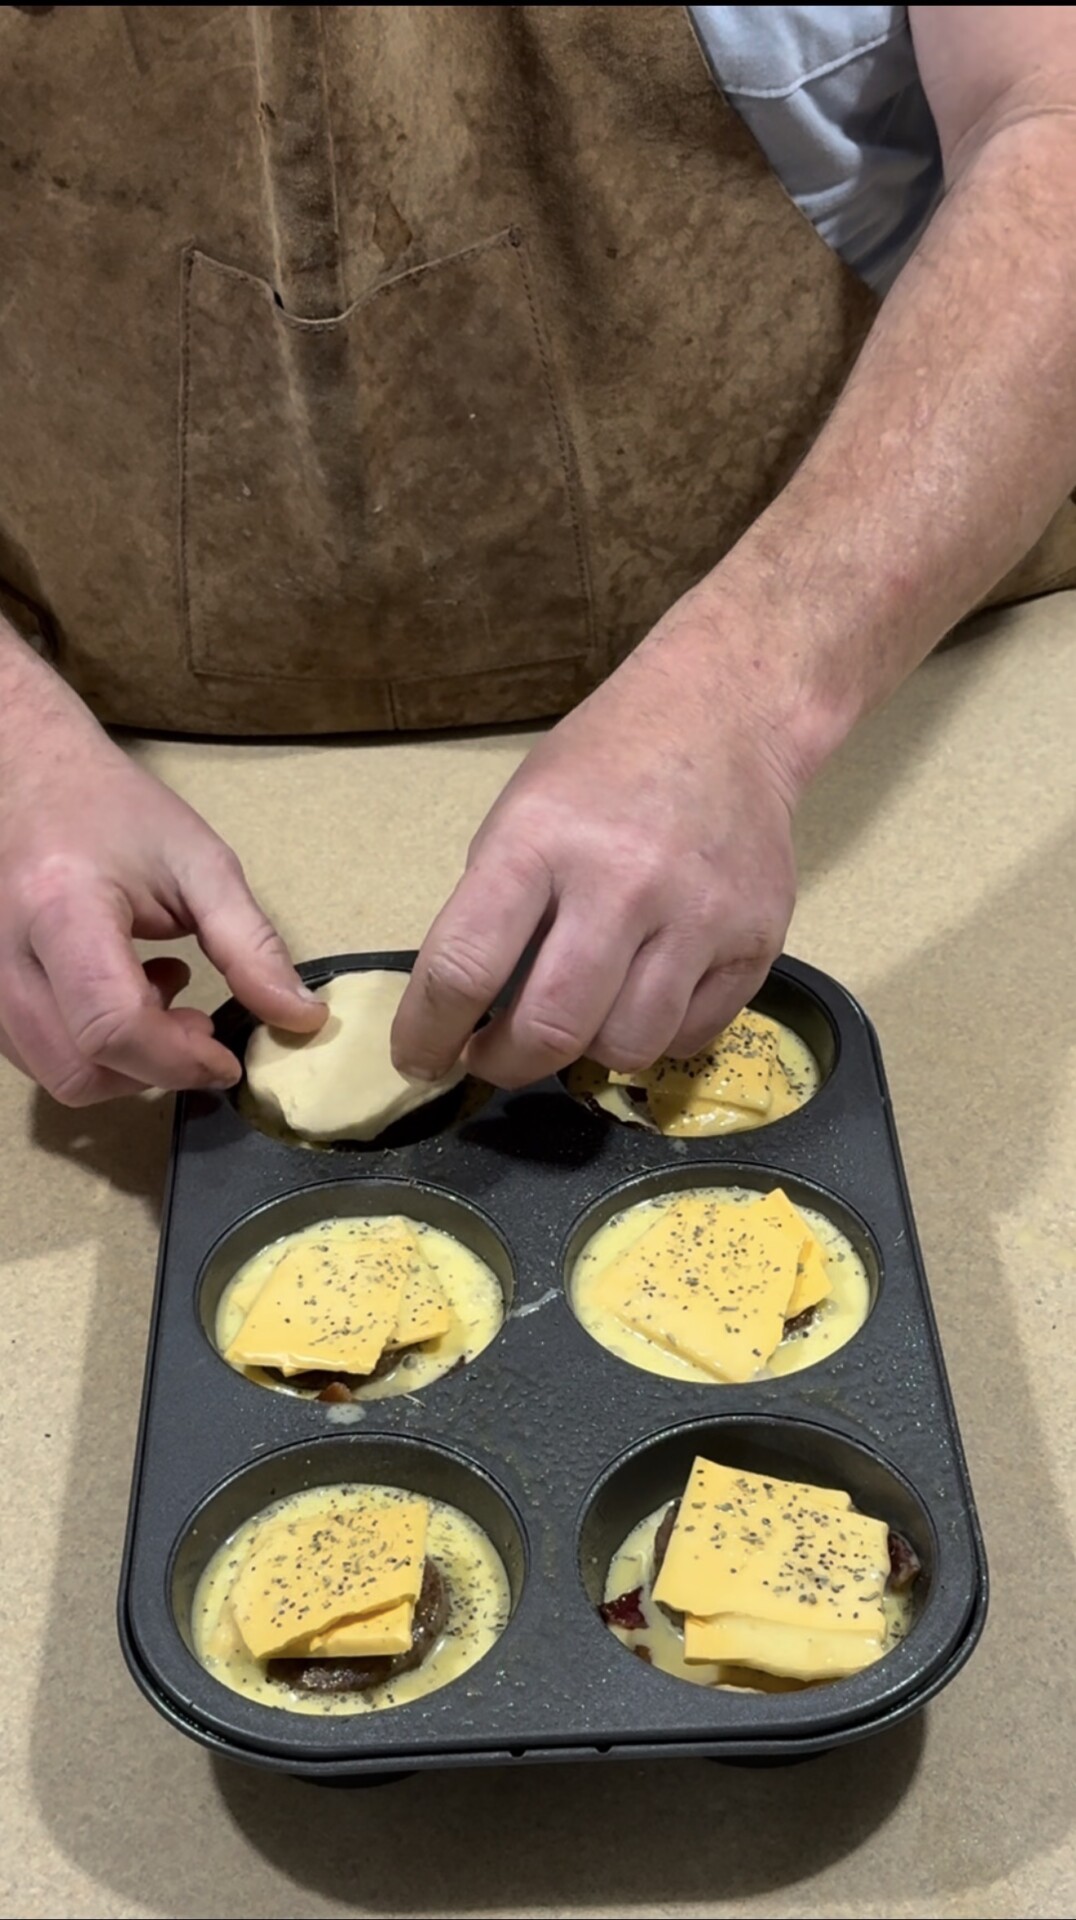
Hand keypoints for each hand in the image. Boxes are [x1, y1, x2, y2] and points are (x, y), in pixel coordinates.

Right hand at [0, 643, 323, 1104]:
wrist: (28, 774)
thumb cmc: (112, 809)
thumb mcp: (199, 862)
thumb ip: (250, 944)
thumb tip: (300, 1018)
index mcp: (62, 909)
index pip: (112, 1025)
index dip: (178, 1060)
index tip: (225, 1056)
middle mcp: (7, 951)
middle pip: (79, 1069)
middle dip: (154, 1069)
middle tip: (198, 1024)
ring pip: (56, 1074)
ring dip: (125, 1063)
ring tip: (161, 995)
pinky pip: (38, 1055)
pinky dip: (92, 1050)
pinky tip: (124, 992)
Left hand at [392, 589, 804, 1088]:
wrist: (724, 718)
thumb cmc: (602, 767)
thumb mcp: (520, 814)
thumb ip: (494, 907)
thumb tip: (468, 1011)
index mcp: (539, 842)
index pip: (465, 968)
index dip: (428, 1034)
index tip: (419, 1059)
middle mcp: (622, 884)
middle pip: (551, 1029)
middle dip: (505, 1065)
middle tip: (494, 1058)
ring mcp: (697, 917)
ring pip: (626, 1049)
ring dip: (585, 1054)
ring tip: (575, 1021)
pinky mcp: (755, 942)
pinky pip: (691, 1037)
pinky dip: (655, 1036)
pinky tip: (639, 999)